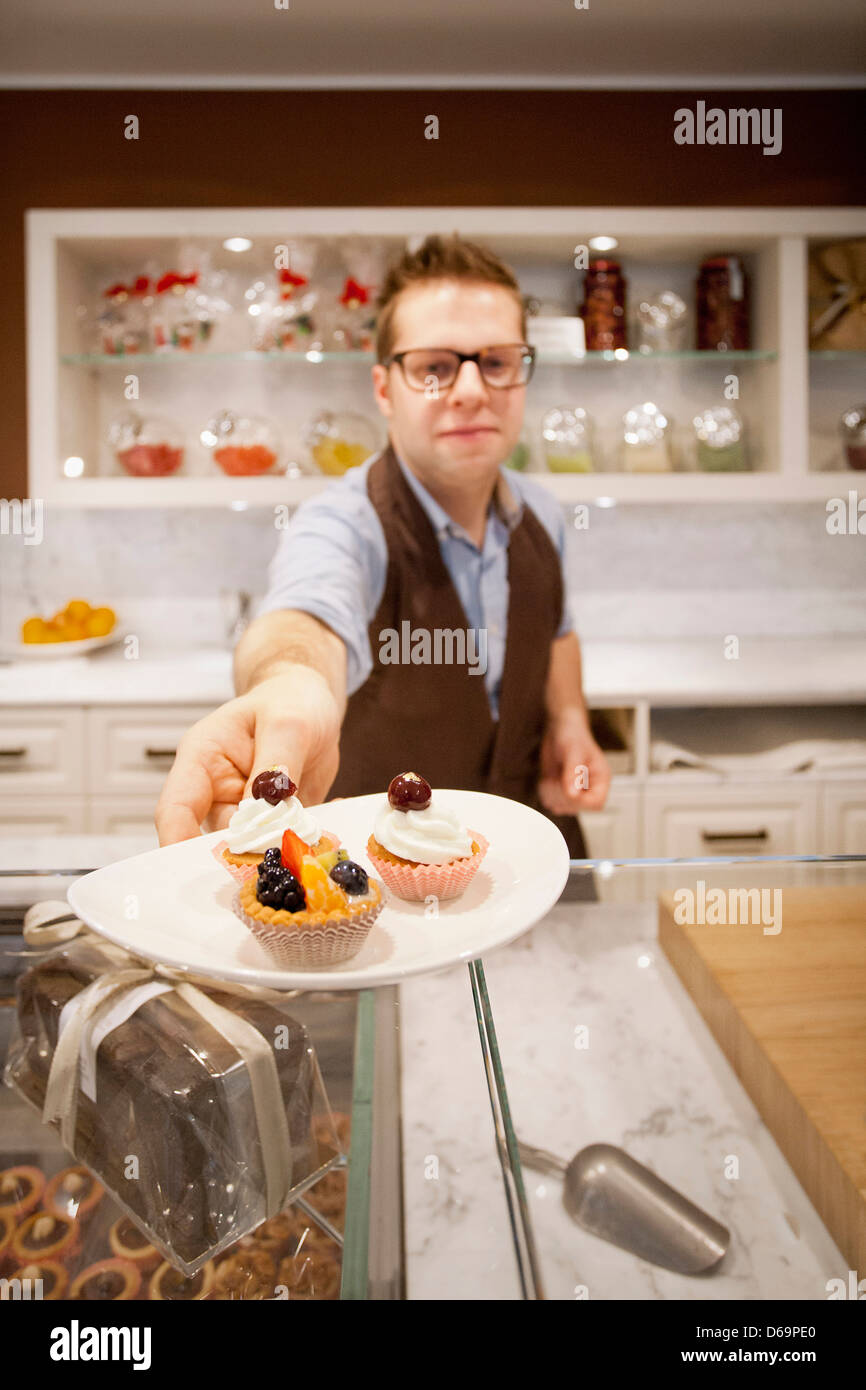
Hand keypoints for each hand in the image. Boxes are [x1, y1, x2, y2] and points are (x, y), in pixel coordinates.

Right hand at [154, 670, 341, 845]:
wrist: (309, 703)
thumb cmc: (288, 701)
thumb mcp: (287, 724)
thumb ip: (275, 767)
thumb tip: (267, 813)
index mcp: (202, 761)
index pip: (176, 808)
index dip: (177, 841)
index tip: (191, 868)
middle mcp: (217, 792)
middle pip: (217, 838)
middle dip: (243, 857)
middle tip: (275, 862)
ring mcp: (245, 812)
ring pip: (254, 848)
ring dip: (282, 850)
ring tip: (312, 839)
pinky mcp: (274, 824)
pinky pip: (286, 844)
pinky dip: (309, 842)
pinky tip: (330, 826)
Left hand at [538, 708, 610, 814]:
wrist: (559, 729)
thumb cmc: (572, 735)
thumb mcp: (573, 751)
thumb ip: (572, 773)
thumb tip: (572, 793)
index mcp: (601, 779)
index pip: (597, 804)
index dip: (580, 801)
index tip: (568, 788)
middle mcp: (589, 788)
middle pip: (577, 808)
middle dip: (561, 794)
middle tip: (557, 777)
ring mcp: (574, 792)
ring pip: (561, 808)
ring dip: (551, 793)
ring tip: (552, 776)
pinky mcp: (560, 791)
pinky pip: (550, 802)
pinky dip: (544, 792)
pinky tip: (547, 778)